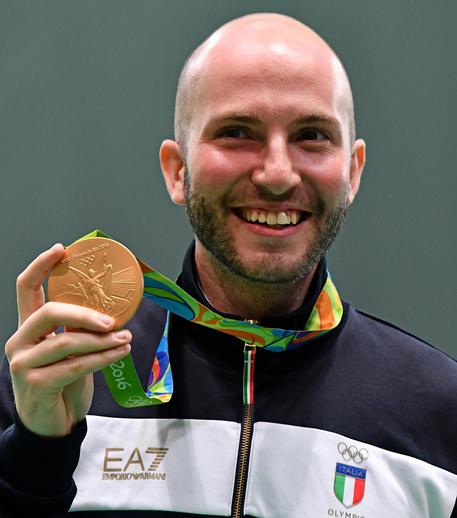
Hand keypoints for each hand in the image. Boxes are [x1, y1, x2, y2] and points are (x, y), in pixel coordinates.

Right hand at [5, 244, 131, 436]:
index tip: (62, 249)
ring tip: (126, 338)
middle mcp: (20, 341)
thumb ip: (80, 330)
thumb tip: (113, 312)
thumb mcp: (71, 351)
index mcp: (28, 327)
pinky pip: (75, 365)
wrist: (53, 423)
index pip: (26, 288)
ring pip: (66, 341)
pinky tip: (120, 352)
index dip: (41, 266)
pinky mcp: (35, 384)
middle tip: (112, 320)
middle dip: (84, 312)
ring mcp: (23, 363)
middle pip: (48, 311)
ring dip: (102, 340)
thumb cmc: (63, 382)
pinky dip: (102, 358)